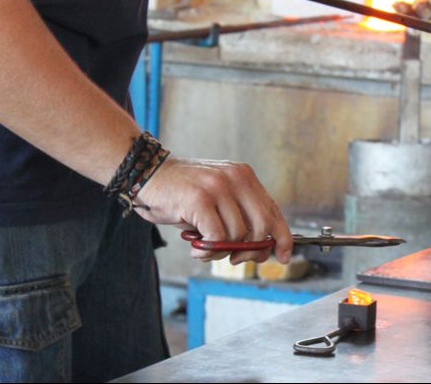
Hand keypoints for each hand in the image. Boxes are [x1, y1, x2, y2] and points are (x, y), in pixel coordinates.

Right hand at [134, 157, 293, 264]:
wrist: (146, 172)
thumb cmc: (181, 191)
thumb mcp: (217, 196)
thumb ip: (239, 215)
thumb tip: (261, 248)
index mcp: (244, 176)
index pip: (273, 210)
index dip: (283, 237)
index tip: (284, 256)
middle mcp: (236, 178)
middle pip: (263, 226)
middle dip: (253, 250)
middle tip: (236, 259)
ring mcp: (218, 187)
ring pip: (238, 235)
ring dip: (222, 252)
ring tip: (205, 248)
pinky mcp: (200, 200)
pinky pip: (217, 238)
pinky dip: (208, 251)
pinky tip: (197, 248)